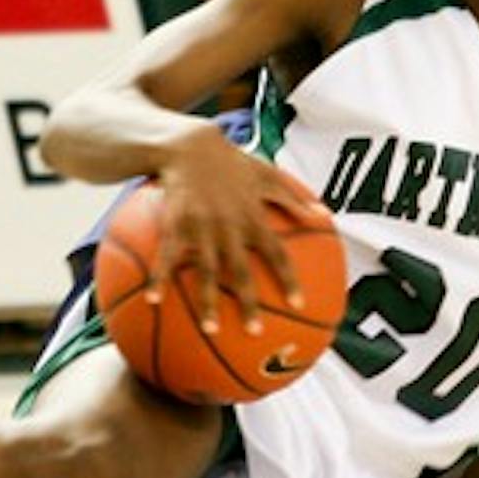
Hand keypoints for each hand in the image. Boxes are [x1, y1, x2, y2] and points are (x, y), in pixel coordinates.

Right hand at [153, 128, 321, 332]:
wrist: (189, 144)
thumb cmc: (230, 161)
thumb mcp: (266, 173)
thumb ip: (295, 197)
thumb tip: (324, 215)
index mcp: (252, 216)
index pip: (277, 252)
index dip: (288, 278)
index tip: (298, 303)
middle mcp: (229, 226)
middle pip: (242, 270)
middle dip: (249, 302)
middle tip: (255, 333)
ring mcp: (200, 227)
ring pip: (206, 270)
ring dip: (208, 301)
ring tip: (210, 330)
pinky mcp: (174, 225)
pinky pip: (167, 256)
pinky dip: (160, 277)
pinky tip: (154, 301)